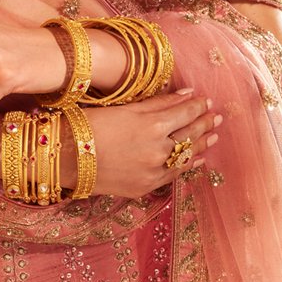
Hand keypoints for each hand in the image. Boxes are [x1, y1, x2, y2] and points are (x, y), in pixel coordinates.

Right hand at [70, 89, 221, 198]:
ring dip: (201, 145)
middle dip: (204, 124)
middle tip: (215, 117)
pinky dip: (187, 166)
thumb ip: (159, 103)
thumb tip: (188, 94)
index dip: (198, 106)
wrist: (65, 158)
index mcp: (153, 125)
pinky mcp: (145, 187)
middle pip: (190, 135)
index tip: (206, 101)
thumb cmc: (89, 125)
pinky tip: (197, 160)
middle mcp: (158, 150)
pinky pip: (173, 176)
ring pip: (186, 157)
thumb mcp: (125, 108)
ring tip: (213, 136)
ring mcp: (153, 172)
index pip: (186, 113)